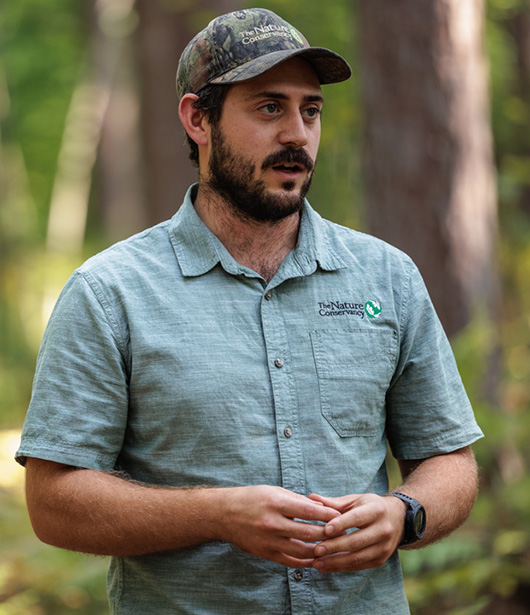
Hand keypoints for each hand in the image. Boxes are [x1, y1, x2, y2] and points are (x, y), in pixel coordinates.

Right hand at [216, 485, 340, 567]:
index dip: (328, 515)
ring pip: (303, 551)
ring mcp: (269, 541)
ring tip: (332, 547)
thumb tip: (319, 507)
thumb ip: (297, 500)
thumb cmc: (251, 498)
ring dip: (320, 550)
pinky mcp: (266, 554)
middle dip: (329, 534)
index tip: (340, 516)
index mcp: (276, 503)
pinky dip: (306, 561)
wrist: (224, 514)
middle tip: (342, 533)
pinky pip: (291, 561)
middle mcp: (273, 523)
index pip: (310, 511)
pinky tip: (316, 558)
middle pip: (309, 533)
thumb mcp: (274, 491)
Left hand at [308, 492, 405, 572]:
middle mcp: (383, 529)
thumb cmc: (371, 507)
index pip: (357, 518)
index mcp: (376, 510)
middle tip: (316, 550)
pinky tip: (325, 566)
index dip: (341, 524)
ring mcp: (384, 547)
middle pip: (356, 541)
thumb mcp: (356, 500)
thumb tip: (311, 498)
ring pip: (357, 558)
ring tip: (316, 562)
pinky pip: (359, 566)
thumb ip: (334, 503)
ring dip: (335, 562)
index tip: (325, 530)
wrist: (398, 519)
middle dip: (335, 547)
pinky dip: (341, 568)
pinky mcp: (381, 560)